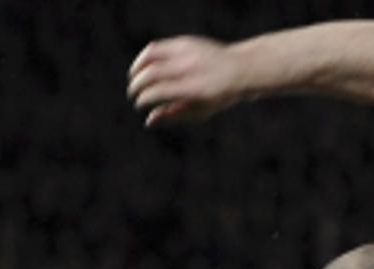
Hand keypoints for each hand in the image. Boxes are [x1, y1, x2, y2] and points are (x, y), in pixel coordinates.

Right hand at [128, 37, 243, 126]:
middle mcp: (190, 68)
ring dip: (137, 67)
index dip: (144, 98)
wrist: (240, 69)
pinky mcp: (185, 41)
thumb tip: (148, 121)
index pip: (158, 91)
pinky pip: (157, 47)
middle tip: (133, 93)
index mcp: (195, 88)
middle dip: (137, 84)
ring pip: (150, 54)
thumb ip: (174, 116)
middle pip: (151, 73)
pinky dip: (146, 57)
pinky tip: (145, 67)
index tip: (139, 104)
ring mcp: (187, 51)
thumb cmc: (219, 96)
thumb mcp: (201, 111)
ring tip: (134, 78)